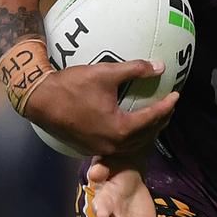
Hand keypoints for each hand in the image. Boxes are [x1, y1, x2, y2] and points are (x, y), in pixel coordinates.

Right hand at [24, 59, 178, 155]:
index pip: (151, 118)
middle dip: (160, 120)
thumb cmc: (72, 85)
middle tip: (169, 105)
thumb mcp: (106, 73)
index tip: (176, 94)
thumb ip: (135, 70)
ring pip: (133, 143)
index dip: (166, 106)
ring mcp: (100, 149)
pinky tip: (133, 125)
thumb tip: (160, 66)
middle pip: (145, 135)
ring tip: (156, 116)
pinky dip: (131, 136)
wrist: (39, 98)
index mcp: (119, 129)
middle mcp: (112, 145)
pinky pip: (119, 145)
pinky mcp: (90, 148)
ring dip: (147, 130)